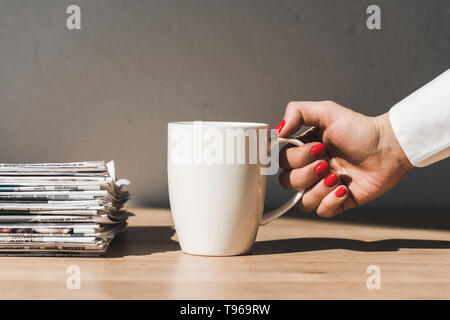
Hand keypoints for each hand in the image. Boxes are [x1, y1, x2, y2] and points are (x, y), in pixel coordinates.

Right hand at [277, 101, 412, 216]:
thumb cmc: (361, 129)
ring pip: (302, 201)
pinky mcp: (337, 202)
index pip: (282, 162)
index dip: (295, 159)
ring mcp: (323, 187)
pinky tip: (344, 188)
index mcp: (304, 150)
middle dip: (307, 173)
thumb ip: (297, 112)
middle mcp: (310, 170)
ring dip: (318, 189)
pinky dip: (330, 201)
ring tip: (336, 177)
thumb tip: (277, 131)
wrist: (389, 148)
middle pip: (288, 182)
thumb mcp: (327, 112)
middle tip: (327, 162)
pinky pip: (321, 212)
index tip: (317, 148)